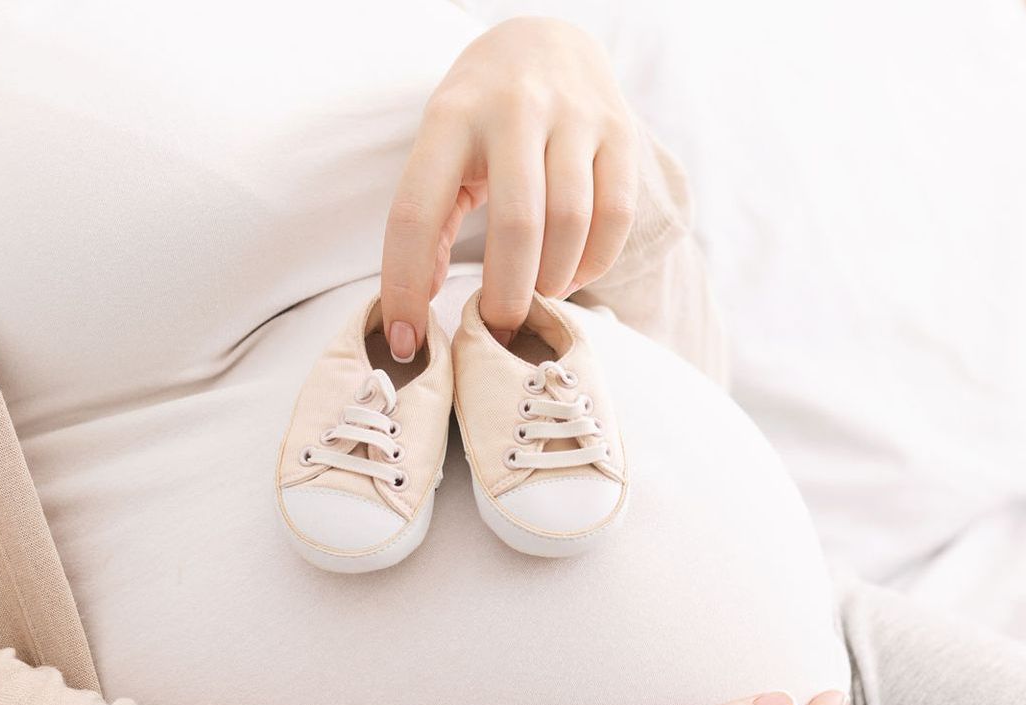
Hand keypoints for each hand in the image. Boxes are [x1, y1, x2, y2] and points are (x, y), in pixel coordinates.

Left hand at [381, 17, 638, 358]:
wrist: (547, 40)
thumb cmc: (483, 113)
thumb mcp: (441, 147)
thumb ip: (429, 218)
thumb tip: (419, 301)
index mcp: (450, 116)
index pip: (416, 213)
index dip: (404, 287)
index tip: (405, 343)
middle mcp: (514, 110)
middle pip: (517, 226)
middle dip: (506, 296)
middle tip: (498, 327)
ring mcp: (574, 116)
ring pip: (571, 223)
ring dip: (554, 282)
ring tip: (538, 298)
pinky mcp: (620, 131)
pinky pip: (616, 216)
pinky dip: (594, 262)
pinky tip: (573, 274)